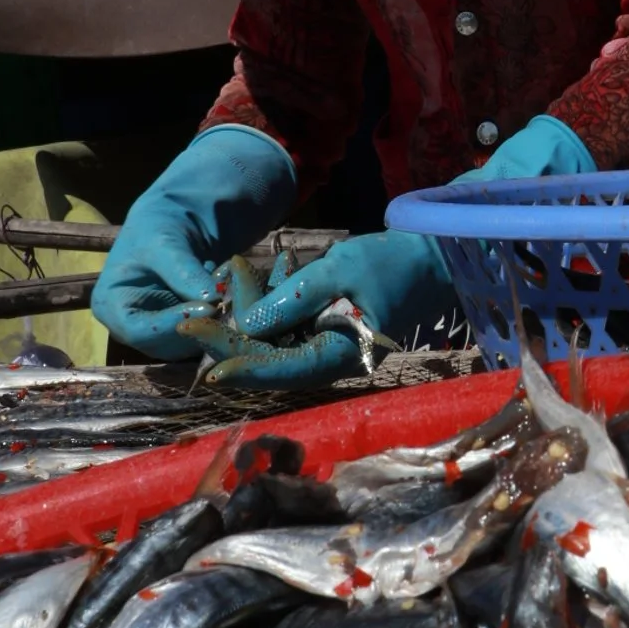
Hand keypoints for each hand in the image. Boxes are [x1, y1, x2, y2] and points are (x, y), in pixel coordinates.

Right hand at [90, 125, 296, 358]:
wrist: (174, 223)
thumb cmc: (158, 226)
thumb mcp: (166, 242)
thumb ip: (183, 271)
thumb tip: (212, 300)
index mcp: (110, 305)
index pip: (138, 330)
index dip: (173, 324)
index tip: (209, 307)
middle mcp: (129, 327)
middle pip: (165, 344)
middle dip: (200, 324)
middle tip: (230, 300)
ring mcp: (156, 333)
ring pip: (188, 344)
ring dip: (213, 322)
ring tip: (228, 288)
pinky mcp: (180, 333)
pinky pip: (204, 335)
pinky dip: (220, 318)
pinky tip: (230, 292)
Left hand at [205, 114, 595, 389]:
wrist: (438, 258)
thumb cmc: (394, 262)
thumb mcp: (340, 269)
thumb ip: (292, 297)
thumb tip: (244, 325)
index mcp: (339, 355)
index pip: (278, 369)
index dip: (237, 363)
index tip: (201, 354)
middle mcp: (331, 360)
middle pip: (269, 358)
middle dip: (231, 335)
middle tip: (191, 318)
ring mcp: (331, 347)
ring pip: (276, 340)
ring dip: (253, 310)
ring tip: (238, 271)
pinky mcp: (331, 332)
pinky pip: (291, 325)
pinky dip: (275, 302)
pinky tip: (270, 271)